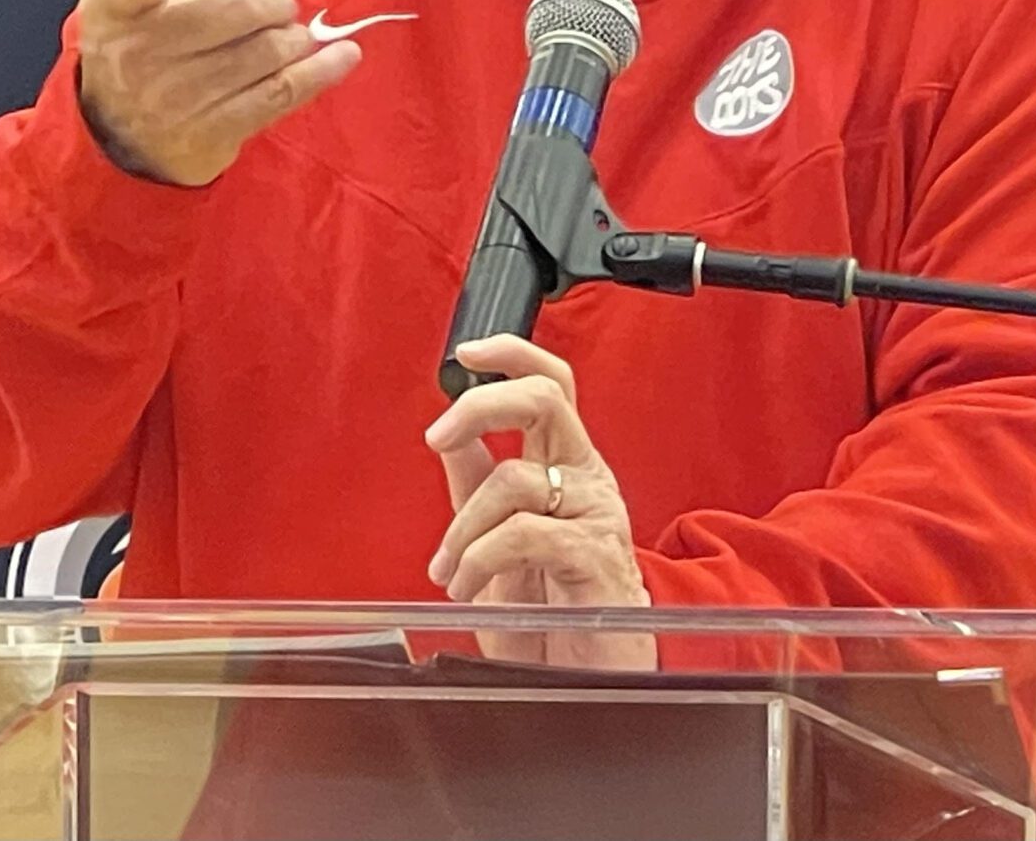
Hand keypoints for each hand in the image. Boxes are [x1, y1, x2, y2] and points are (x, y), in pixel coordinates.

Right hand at [77, 0, 361, 185]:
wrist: (120, 138)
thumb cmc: (131, 42)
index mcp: (115, 8)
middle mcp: (141, 56)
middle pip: (227, 14)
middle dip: (268, 5)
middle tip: (279, 6)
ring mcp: (176, 100)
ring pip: (259, 56)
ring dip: (292, 41)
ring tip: (295, 34)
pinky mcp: (212, 134)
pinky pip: (277, 96)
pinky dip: (317, 73)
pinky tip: (342, 57)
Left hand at [424, 334, 655, 670]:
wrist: (589, 680)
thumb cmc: (552, 614)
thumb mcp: (498, 541)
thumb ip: (478, 486)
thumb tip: (449, 437)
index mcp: (568, 467)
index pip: (551, 386)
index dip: (511, 356)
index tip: (465, 355)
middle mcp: (587, 480)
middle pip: (546, 400)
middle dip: (481, 406)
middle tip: (438, 436)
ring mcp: (597, 516)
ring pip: (515, 478)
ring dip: (461, 528)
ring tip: (448, 571)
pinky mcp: (595, 558)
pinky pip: (523, 534)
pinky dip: (479, 558)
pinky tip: (469, 587)